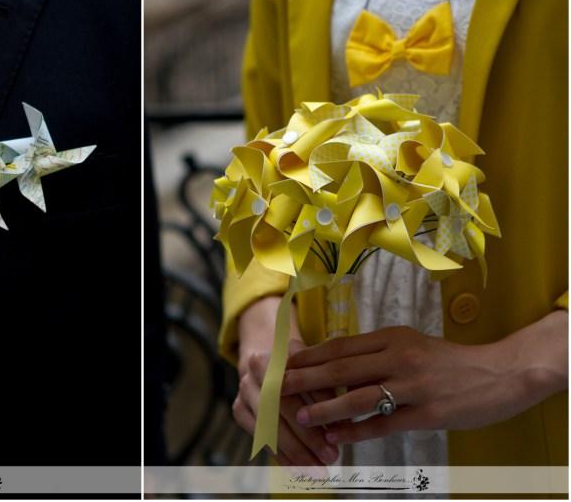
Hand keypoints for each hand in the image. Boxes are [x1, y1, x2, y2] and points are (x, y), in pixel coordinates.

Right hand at [232, 296, 340, 465]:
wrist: (266, 354)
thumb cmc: (299, 363)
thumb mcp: (314, 365)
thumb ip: (326, 388)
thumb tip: (342, 421)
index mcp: (274, 354)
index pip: (295, 385)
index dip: (317, 408)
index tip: (339, 431)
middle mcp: (253, 371)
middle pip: (279, 408)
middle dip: (306, 437)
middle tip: (331, 457)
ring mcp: (243, 390)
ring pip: (268, 426)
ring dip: (294, 452)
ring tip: (318, 469)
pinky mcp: (238, 409)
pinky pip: (260, 438)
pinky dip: (280, 457)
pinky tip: (299, 469)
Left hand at [282, 312, 567, 445]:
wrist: (499, 373)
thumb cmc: (447, 361)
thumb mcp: (410, 344)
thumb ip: (376, 352)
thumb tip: (335, 361)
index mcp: (392, 337)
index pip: (341, 346)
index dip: (310, 357)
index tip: (283, 364)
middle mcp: (398, 357)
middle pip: (342, 368)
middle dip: (305, 379)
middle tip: (277, 387)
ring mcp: (413, 385)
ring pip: (359, 396)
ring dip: (326, 408)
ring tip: (301, 417)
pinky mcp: (427, 412)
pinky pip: (385, 423)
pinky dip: (357, 431)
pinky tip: (337, 438)